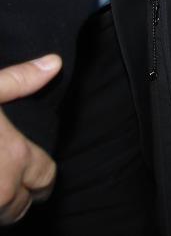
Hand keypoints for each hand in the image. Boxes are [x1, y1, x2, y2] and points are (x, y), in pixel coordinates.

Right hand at [0, 55, 62, 223]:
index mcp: (15, 156)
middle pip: (21, 205)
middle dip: (17, 194)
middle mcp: (1, 189)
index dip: (41, 176)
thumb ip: (18, 80)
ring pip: (0, 219)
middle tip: (5, 181)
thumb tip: (54, 63)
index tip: (34, 175)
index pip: (45, 178)